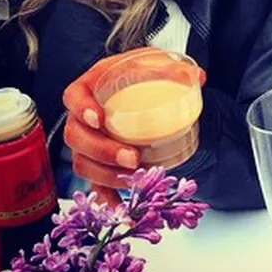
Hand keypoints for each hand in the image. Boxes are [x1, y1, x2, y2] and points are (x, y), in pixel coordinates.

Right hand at [62, 47, 205, 202]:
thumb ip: (173, 67)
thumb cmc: (141, 73)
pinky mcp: (97, 163)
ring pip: (82, 163)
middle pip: (76, 137)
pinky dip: (106, 198)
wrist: (141, 87)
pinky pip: (94, 185)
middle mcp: (81, 116)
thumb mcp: (155, 62)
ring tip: (134, 177)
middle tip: (131, 157)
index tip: (98, 118)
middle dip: (101, 151)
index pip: (73, 96)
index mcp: (91, 86)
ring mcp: (87, 142)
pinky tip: (120, 209)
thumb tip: (198, 78)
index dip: (81, 108)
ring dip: (106, 174)